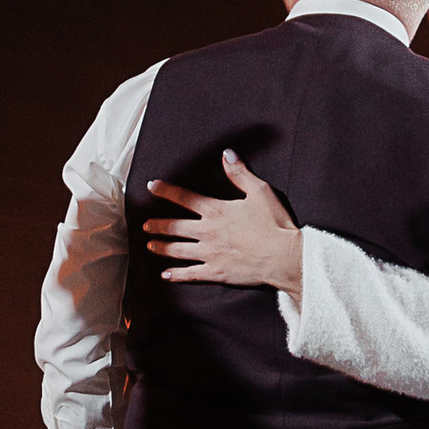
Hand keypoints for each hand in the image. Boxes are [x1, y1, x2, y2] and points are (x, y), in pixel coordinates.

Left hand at [145, 150, 306, 288]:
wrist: (284, 257)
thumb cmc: (275, 224)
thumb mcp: (260, 191)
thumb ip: (240, 173)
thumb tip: (226, 153)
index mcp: (216, 210)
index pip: (184, 197)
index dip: (165, 191)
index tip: (151, 187)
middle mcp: (207, 232)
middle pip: (174, 227)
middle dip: (157, 225)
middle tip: (145, 225)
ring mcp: (209, 254)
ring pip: (177, 250)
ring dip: (161, 247)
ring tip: (150, 245)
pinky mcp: (215, 272)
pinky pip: (190, 274)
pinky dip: (176, 275)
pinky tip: (165, 275)